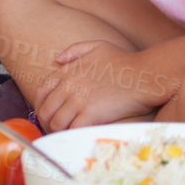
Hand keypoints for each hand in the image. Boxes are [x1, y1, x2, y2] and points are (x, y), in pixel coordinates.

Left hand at [33, 39, 166, 130]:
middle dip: (47, 123)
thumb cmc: (124, 61)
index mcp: (66, 72)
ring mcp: (78, 99)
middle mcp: (68, 86)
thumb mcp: (96, 46)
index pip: (41, 92)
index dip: (41, 106)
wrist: (144, 75)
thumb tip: (57, 59)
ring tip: (65, 138)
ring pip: (56, 122)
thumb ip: (74, 51)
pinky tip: (77, 138)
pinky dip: (71, 136)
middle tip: (55, 132)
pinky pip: (72, 129)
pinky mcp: (91, 113)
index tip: (47, 115)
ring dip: (58, 132)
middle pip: (45, 110)